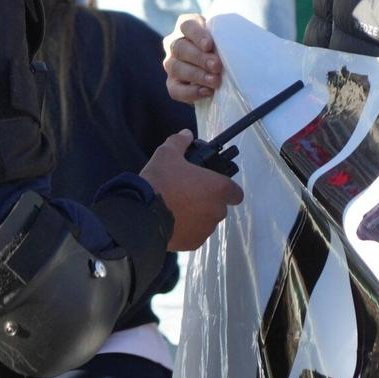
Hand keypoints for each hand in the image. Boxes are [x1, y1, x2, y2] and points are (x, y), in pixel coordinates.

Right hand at [141, 130, 243, 251]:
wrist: (142, 215)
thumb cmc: (160, 181)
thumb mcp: (166, 153)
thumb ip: (180, 142)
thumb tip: (187, 134)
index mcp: (218, 189)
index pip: (236, 193)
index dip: (226, 189)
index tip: (211, 185)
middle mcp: (217, 211)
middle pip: (219, 206)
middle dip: (206, 201)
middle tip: (187, 192)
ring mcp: (206, 230)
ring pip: (206, 221)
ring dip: (197, 215)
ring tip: (176, 207)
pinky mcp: (194, 244)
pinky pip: (194, 234)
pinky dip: (187, 229)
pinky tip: (170, 221)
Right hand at [163, 15, 222, 103]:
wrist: (224, 73)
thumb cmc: (227, 49)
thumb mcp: (227, 40)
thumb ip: (226, 39)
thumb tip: (235, 48)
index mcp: (187, 27)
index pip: (187, 25)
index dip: (197, 35)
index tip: (209, 45)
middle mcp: (175, 43)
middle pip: (179, 47)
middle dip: (199, 58)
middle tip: (216, 66)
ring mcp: (171, 64)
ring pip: (176, 67)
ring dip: (196, 75)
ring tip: (215, 81)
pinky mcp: (172, 84)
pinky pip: (175, 90)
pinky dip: (191, 92)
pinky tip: (207, 92)